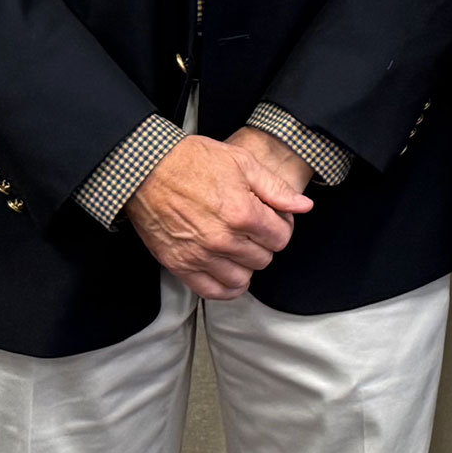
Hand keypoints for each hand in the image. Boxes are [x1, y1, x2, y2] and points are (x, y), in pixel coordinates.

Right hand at [125, 133, 314, 299]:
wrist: (147, 169)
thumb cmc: (193, 160)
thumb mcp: (242, 162)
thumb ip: (276, 189)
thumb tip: (305, 206)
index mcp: (243, 213)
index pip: (281, 237)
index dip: (282, 226)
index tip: (272, 217)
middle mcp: (223, 239)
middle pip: (264, 259)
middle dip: (264, 243)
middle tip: (254, 228)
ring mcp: (200, 255)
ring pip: (242, 279)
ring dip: (246, 265)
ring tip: (240, 248)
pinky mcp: (180, 265)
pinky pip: (212, 292)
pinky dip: (226, 288)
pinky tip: (230, 275)